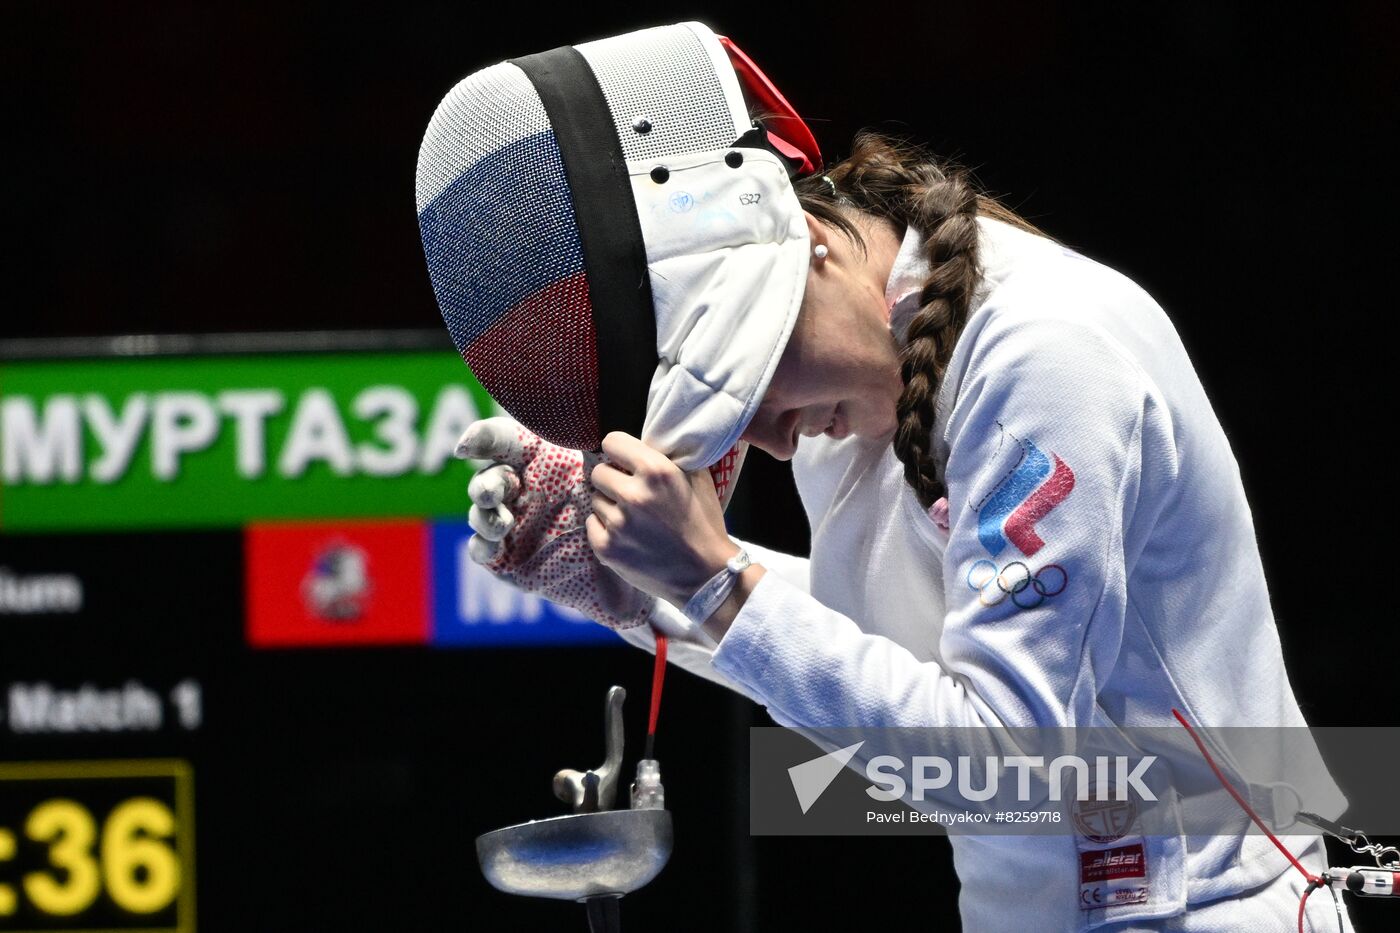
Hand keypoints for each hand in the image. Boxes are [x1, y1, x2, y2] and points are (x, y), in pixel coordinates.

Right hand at [456, 418, 654, 629]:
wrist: (640, 564)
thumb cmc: (626, 513)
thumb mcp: (615, 475)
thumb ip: (598, 449)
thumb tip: (592, 414)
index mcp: (539, 462)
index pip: (504, 442)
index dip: (483, 439)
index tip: (469, 445)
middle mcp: (520, 490)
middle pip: (489, 477)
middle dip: (487, 482)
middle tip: (498, 491)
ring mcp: (512, 525)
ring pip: (481, 513)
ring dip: (485, 515)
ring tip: (503, 522)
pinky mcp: (509, 559)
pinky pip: (483, 550)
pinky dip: (482, 545)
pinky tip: (494, 544)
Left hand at [586, 432, 738, 609]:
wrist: (705, 575)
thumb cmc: (703, 524)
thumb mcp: (697, 479)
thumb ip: (668, 457)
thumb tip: (643, 442)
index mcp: (657, 471)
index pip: (611, 442)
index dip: (619, 451)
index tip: (625, 461)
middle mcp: (634, 495)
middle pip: (598, 471)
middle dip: (612, 479)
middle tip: (629, 493)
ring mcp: (617, 524)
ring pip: (595, 499)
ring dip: (610, 505)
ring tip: (633, 518)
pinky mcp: (606, 548)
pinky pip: (591, 524)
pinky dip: (604, 528)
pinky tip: (626, 535)